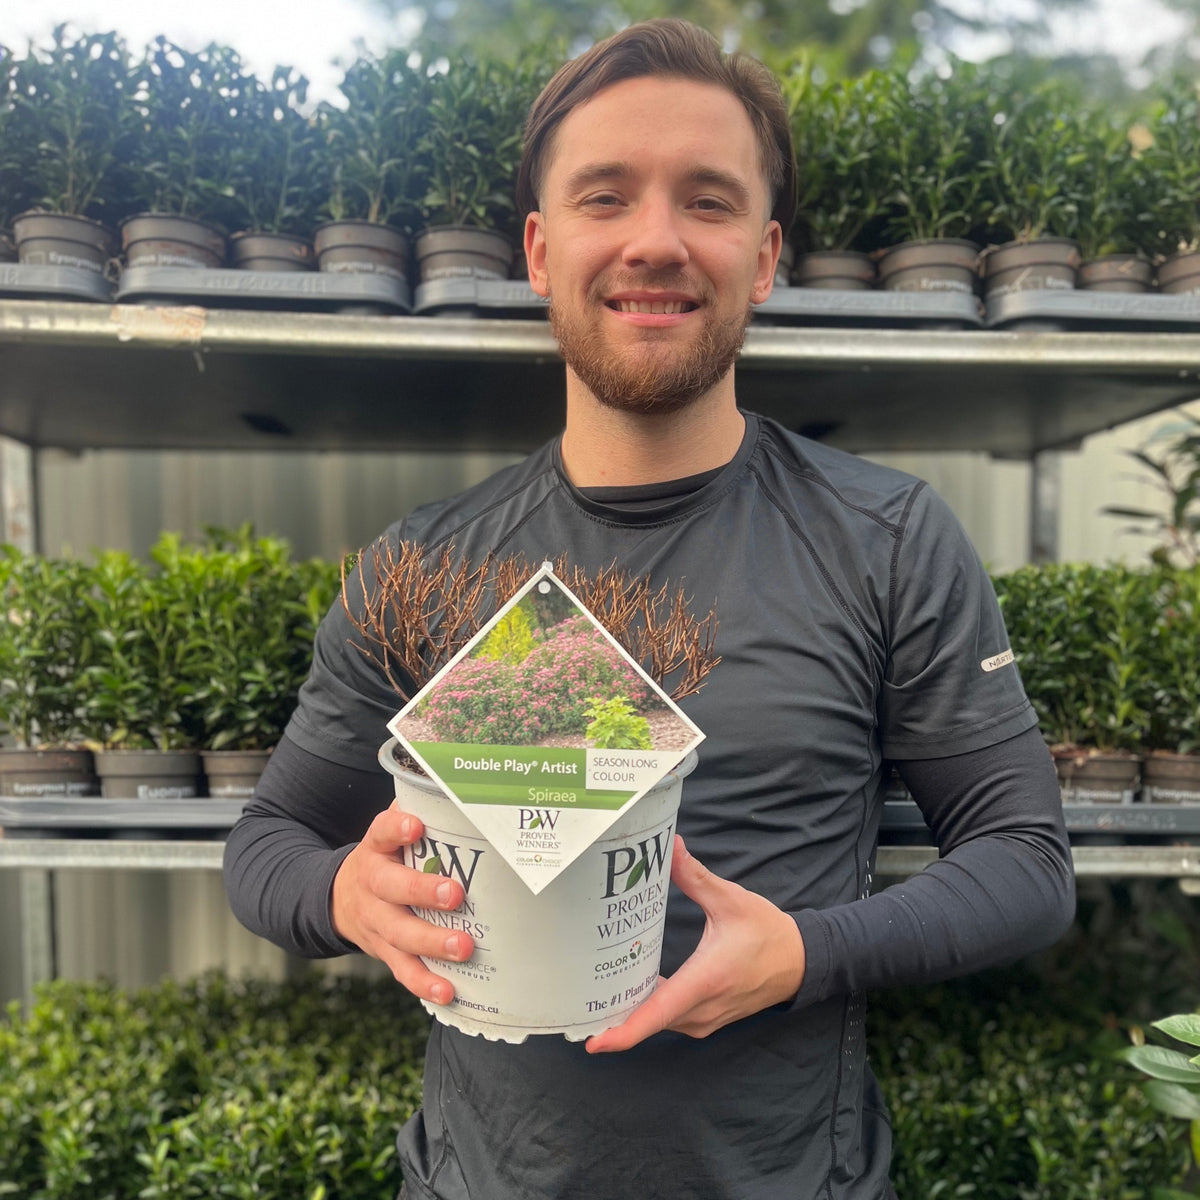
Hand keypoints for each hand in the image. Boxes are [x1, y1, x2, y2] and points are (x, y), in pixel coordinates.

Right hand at [331, 804, 473, 1005]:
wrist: (338, 900)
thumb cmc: (387, 859)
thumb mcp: (390, 834)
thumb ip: (423, 811)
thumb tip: (465, 788)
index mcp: (376, 850)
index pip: (381, 832)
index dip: (396, 828)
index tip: (415, 825)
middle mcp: (372, 885)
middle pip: (393, 889)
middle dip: (423, 892)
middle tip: (455, 894)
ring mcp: (376, 922)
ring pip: (400, 934)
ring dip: (432, 942)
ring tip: (464, 947)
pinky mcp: (384, 952)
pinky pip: (403, 970)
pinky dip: (425, 983)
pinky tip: (449, 991)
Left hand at [585, 835, 804, 1053]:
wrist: (801, 962)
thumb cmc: (767, 932)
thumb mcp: (731, 899)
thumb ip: (695, 877)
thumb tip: (672, 845)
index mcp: (706, 980)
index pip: (658, 1013)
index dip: (624, 1032)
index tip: (594, 1041)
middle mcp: (703, 1008)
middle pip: (650, 1020)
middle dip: (614, 1016)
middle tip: (579, 999)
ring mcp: (706, 1020)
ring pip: (659, 1023)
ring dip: (631, 1013)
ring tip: (597, 993)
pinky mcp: (708, 1020)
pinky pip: (671, 1021)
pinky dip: (649, 1012)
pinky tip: (630, 992)